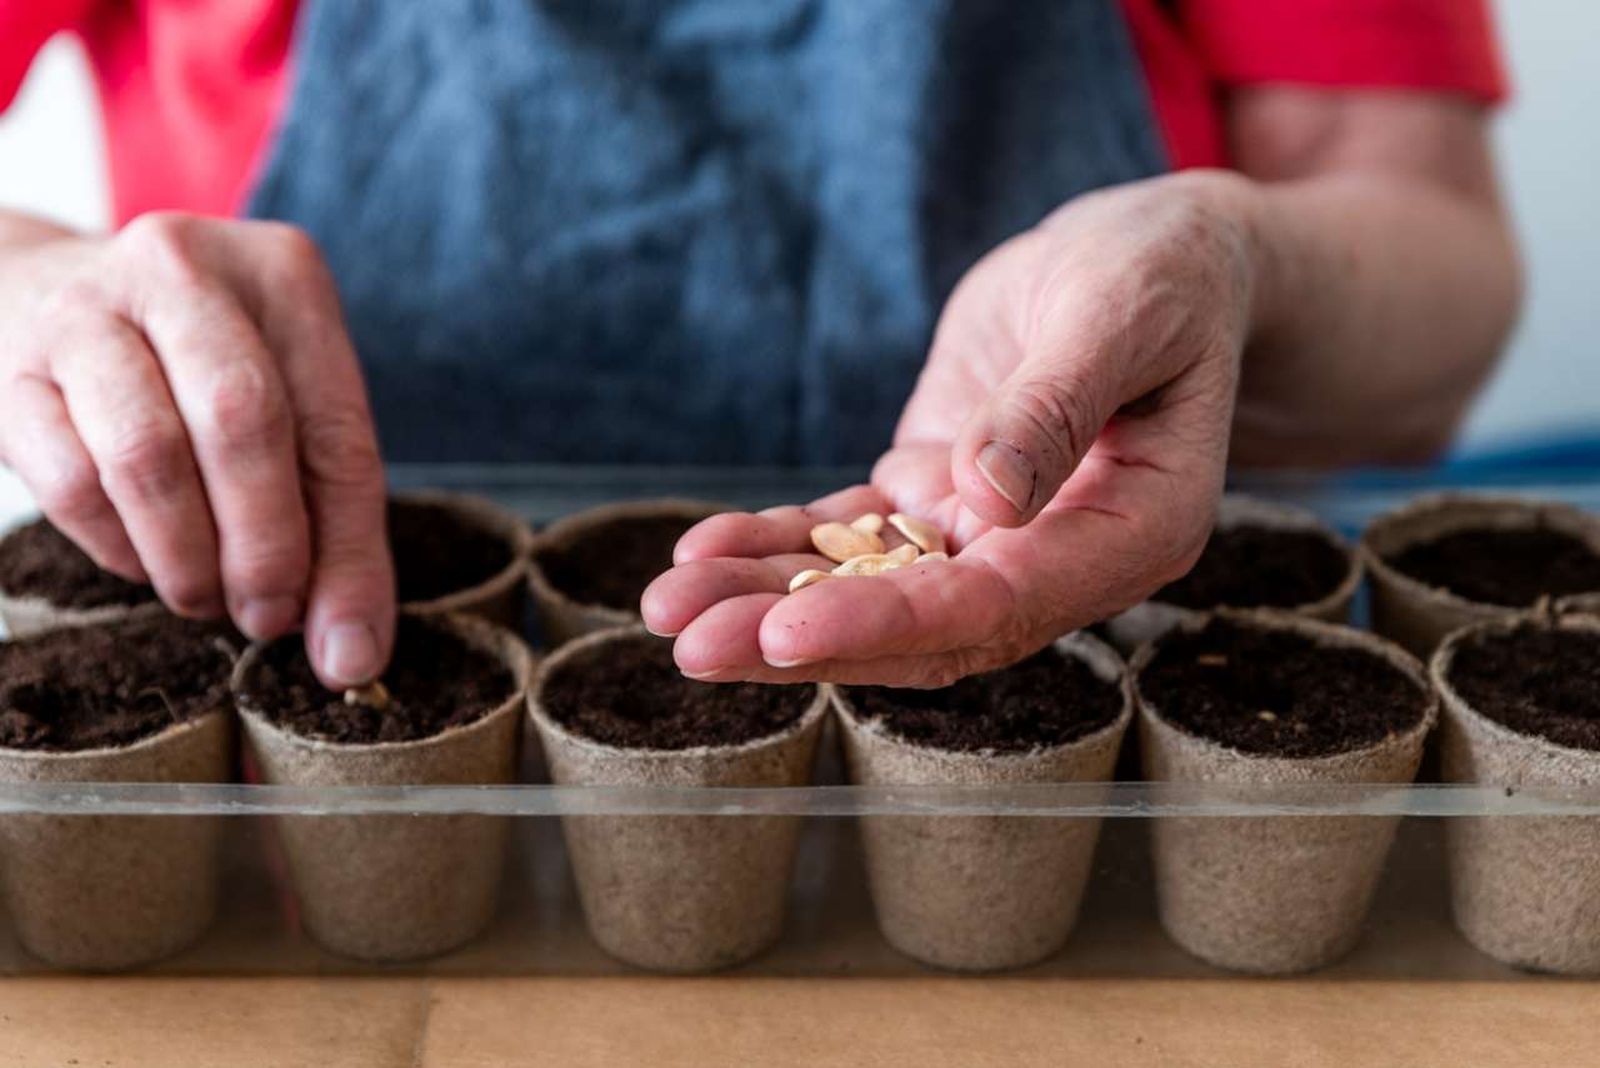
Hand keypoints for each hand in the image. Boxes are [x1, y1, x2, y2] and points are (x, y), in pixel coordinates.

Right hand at [0, 212, 392, 685]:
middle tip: (267, 617)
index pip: (336, 426)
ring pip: (149, 456)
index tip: (342, 640)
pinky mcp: (11, 369)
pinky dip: (118, 547)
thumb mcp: (285, 414)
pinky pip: (71, 481)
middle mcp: (185, 270)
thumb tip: (350, 653)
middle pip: (242, 424)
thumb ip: (334, 525)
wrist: (33, 297)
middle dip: (265, 547)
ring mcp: (86, 310)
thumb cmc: (192, 371)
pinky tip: (143, 560)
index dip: (346, 550)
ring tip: (207, 597)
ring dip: (187, 557)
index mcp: (282, 276)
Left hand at [643, 172, 1258, 685]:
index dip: (891, 624)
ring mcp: (988, 534)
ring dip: (766, 603)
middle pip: (920, 629)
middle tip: (691, 645)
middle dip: (801, 639)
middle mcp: (1054, 558)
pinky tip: (703, 551)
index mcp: (1129, 534)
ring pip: (868, 590)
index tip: (787, 633)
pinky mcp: (935, 496)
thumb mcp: (1122, 314)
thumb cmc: (1161, 274)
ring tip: (666, 607)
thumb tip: (986, 500)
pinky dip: (776, 545)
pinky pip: (848, 535)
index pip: (999, 605)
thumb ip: (1057, 404)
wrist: (1147, 260)